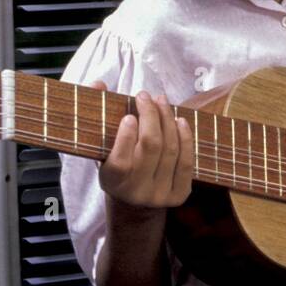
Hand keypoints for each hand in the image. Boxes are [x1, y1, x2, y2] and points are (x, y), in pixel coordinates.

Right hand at [91, 81, 194, 208]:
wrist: (134, 201)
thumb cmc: (117, 165)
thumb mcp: (102, 146)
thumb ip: (98, 114)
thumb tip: (98, 83)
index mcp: (112, 182)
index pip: (121, 161)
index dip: (126, 137)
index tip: (129, 116)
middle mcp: (136, 192)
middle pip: (151, 147)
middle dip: (151, 116)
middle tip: (145, 96)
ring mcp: (159, 195)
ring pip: (170, 150)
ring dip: (168, 120)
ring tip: (162, 101)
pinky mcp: (179, 195)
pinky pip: (187, 162)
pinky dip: (185, 138)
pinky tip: (180, 121)